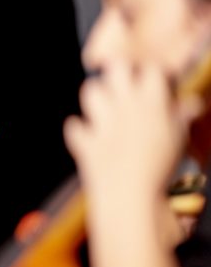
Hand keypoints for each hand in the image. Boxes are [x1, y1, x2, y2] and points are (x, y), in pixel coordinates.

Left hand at [64, 61, 199, 206]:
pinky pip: (74, 126)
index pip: (151, 69)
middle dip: (118, 71)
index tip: (152, 80)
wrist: (132, 198)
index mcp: (152, 104)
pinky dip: (79, 130)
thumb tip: (192, 104)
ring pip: (91, 90)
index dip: (151, 72)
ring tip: (105, 106)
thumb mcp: (178, 140)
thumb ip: (181, 117)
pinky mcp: (84, 141)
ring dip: (96, 95)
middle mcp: (124, 107)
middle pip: (115, 68)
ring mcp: (101, 123)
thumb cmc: (160, 170)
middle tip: (124, 84)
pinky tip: (87, 134)